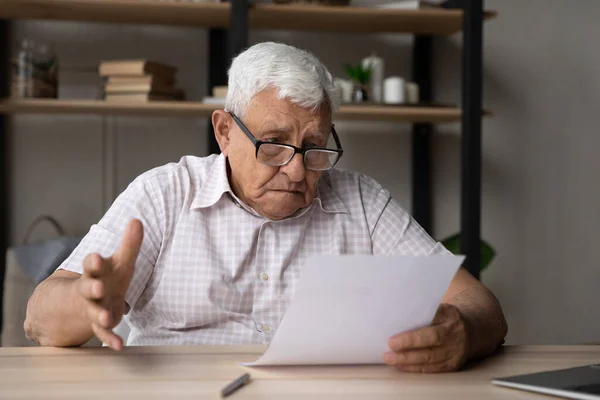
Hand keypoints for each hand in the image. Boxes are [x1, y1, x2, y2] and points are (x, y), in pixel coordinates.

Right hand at [77, 219, 142, 350]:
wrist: (80, 302)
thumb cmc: (107, 277)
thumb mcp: (118, 261)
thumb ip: (129, 244)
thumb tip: (137, 220)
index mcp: (96, 272)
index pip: (92, 264)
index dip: (93, 262)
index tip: (95, 257)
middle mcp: (91, 290)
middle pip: (88, 287)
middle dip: (92, 287)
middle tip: (97, 287)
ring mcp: (92, 308)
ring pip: (94, 311)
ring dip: (100, 314)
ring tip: (106, 318)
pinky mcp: (99, 324)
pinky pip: (103, 333)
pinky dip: (110, 339)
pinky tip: (119, 346)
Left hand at [384, 303, 468, 372]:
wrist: (471, 330)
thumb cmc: (445, 318)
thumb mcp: (439, 309)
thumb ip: (422, 312)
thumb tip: (395, 316)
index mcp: (450, 318)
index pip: (430, 328)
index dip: (411, 338)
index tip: (392, 340)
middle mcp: (454, 336)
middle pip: (430, 345)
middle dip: (407, 349)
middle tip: (388, 350)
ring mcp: (455, 353)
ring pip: (429, 360)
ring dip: (407, 361)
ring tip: (389, 359)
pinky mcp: (452, 365)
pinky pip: (431, 369)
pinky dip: (414, 368)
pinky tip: (401, 366)